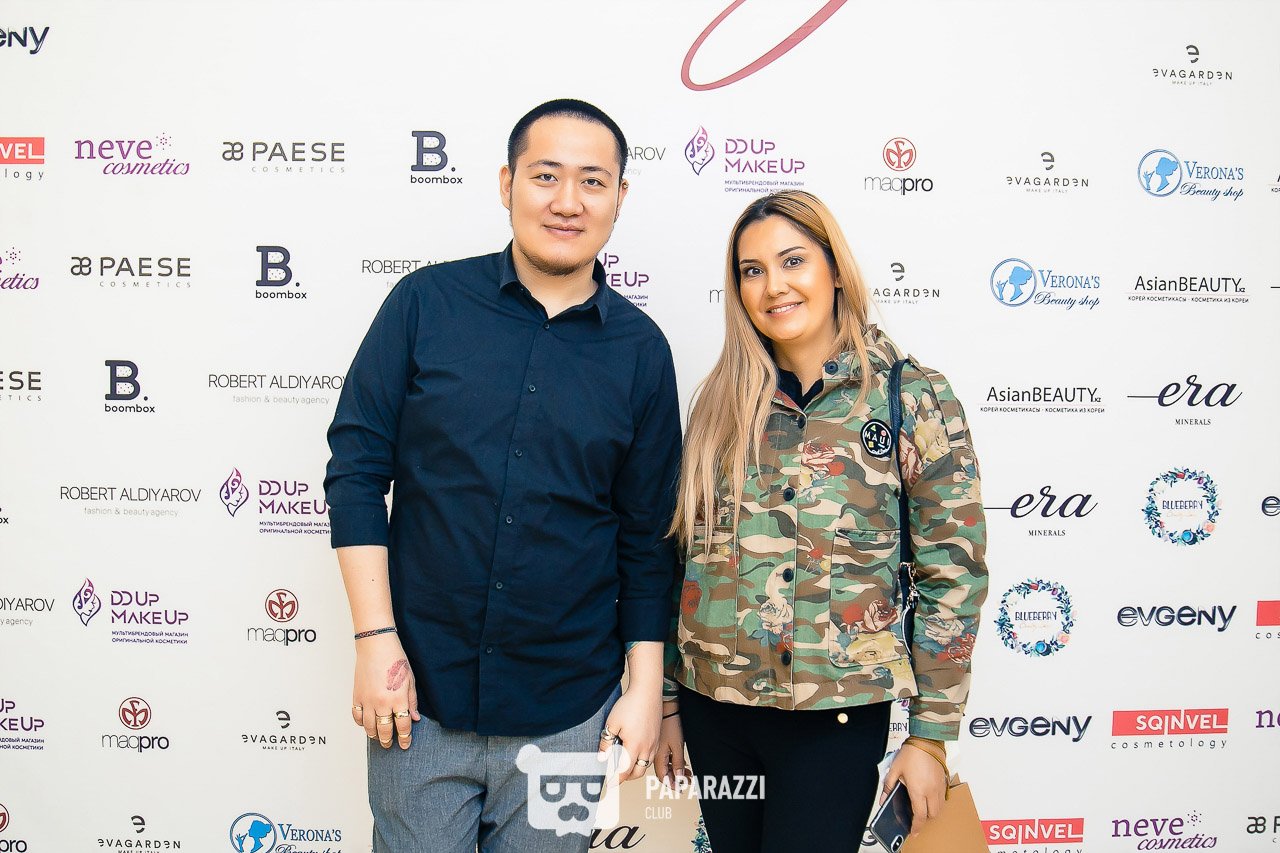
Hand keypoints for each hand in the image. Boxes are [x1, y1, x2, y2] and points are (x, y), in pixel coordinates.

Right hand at [351, 633, 420, 749]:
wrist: (376, 646)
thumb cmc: (395, 659)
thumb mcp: (410, 680)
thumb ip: (412, 701)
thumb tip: (415, 717)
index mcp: (398, 698)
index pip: (402, 725)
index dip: (404, 738)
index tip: (405, 744)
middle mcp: (382, 702)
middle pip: (384, 729)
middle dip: (388, 740)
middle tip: (390, 744)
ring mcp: (368, 701)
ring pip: (369, 726)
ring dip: (374, 735)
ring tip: (377, 738)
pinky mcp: (357, 696)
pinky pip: (357, 716)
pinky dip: (361, 723)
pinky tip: (365, 724)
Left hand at [597, 686, 659, 782]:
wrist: (647, 691)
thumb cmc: (629, 705)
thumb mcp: (612, 723)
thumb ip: (606, 743)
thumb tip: (602, 758)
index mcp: (634, 747)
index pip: (624, 771)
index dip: (616, 779)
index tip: (609, 784)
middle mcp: (647, 748)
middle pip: (638, 772)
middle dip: (626, 777)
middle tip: (615, 775)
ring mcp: (654, 743)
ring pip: (646, 764)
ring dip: (636, 768)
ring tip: (624, 762)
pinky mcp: (657, 737)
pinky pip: (651, 755)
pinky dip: (642, 759)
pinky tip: (634, 751)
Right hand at [653, 704, 689, 787]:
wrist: (667, 709)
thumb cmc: (670, 724)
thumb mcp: (677, 746)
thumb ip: (677, 763)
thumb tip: (679, 777)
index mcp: (658, 757)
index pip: (663, 777)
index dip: (671, 784)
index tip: (680, 788)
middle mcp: (655, 755)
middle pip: (664, 773)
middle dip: (676, 778)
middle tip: (687, 781)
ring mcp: (657, 749)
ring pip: (666, 765)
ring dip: (676, 770)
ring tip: (688, 772)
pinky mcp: (660, 744)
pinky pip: (666, 758)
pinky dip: (674, 762)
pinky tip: (682, 762)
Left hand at [880, 741, 947, 834]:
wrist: (927, 741)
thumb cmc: (911, 754)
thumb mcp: (895, 770)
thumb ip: (888, 786)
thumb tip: (883, 800)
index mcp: (918, 791)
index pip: (919, 816)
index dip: (916, 826)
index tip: (913, 831)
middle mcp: (931, 792)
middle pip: (932, 815)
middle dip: (925, 820)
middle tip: (916, 818)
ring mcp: (939, 787)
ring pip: (940, 808)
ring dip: (932, 811)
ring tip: (922, 808)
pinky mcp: (944, 782)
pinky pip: (943, 798)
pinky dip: (937, 802)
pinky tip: (929, 797)